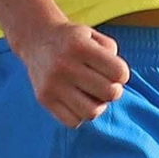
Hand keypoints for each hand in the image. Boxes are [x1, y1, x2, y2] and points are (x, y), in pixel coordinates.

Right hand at [14, 17, 128, 127]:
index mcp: (80, 47)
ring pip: (92, 112)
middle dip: (114, 91)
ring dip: (98, 106)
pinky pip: (73, 121)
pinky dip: (80, 115)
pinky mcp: (44, 99)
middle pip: (109, 93)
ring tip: (93, 96)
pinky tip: (78, 102)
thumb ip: (111, 53)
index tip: (114, 71)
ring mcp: (52, 84)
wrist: (36, 39)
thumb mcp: (93, 36)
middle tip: (105, 85)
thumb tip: (116, 82)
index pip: (119, 72)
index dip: (122, 74)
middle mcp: (65, 65)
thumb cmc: (73, 40)